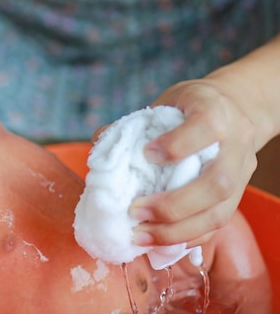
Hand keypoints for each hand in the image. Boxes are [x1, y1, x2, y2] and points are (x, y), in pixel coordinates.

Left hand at [127, 79, 257, 247]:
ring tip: (140, 235)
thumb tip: (100, 143)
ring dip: (177, 230)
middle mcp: (236, 144)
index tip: (147, 154)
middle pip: (217, 182)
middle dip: (173, 204)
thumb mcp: (165, 101)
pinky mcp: (238, 196)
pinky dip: (186, 237)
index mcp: (215, 111)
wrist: (233, 108)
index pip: (206, 126)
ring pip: (220, 212)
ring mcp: (241, 173)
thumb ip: (134, 123)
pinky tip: (158, 241)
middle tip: (135, 211)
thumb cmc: (189, 106)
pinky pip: (217, 225)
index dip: (177, 144)